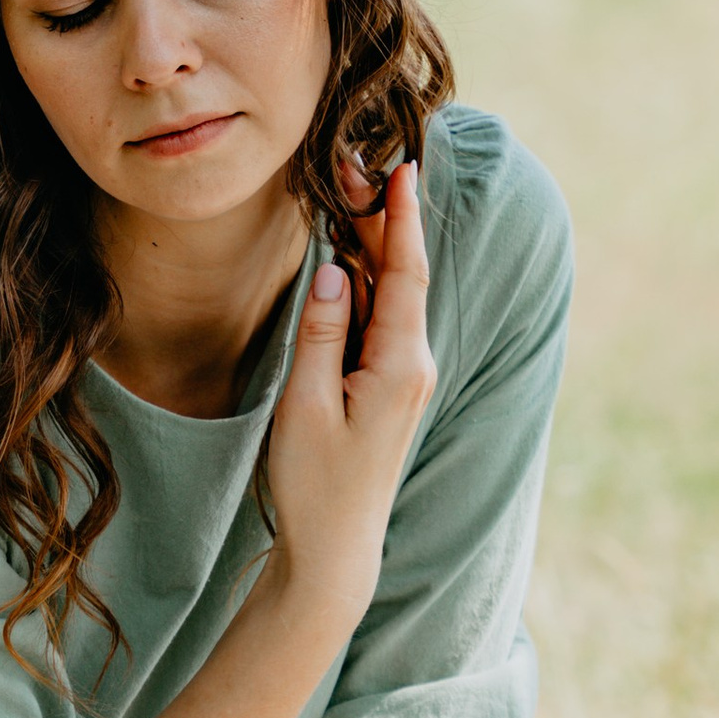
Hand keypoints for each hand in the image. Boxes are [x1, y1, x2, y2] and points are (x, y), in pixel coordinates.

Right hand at [264, 157, 433, 636]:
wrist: (335, 550)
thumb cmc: (314, 485)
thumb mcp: (305, 406)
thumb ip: (321, 334)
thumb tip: (335, 273)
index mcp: (400, 365)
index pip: (407, 273)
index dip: (402, 218)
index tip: (401, 167)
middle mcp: (413, 366)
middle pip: (401, 277)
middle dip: (384, 221)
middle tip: (361, 167)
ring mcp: (404, 379)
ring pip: (390, 298)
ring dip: (374, 249)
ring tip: (352, 197)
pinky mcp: (388, 391)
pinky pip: (380, 324)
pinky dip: (367, 287)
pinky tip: (350, 261)